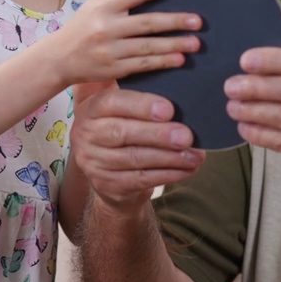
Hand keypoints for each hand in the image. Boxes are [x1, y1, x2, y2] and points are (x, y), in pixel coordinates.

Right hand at [49, 0, 201, 86]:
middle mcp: (106, 27)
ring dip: (174, 44)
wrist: (57, 59)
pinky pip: (142, 64)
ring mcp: (109, 50)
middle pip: (146, 22)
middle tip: (199, 20)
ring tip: (196, 42)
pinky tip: (179, 59)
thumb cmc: (81, 27)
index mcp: (104, 7)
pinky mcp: (112, 69)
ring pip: (147, 46)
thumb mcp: (94, 2)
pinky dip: (162, 62)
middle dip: (175, 21)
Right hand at [70, 81, 204, 209]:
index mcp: (91, 109)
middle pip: (123, 133)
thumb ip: (142, 103)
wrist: (107, 172)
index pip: (112, 103)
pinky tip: (187, 168)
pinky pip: (141, 179)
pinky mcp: (106, 184)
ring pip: (135, 158)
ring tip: (194, 155)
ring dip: (169, 157)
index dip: (141, 105)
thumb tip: (182, 97)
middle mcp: (86, 135)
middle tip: (186, 136)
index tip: (169, 109)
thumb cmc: (122, 131)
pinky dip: (168, 174)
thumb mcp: (122, 112)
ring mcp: (94, 162)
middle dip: (158, 135)